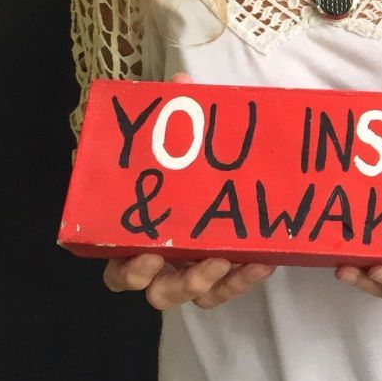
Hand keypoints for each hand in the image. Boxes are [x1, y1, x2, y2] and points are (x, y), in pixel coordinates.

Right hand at [96, 72, 274, 311]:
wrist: (228, 171)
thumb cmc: (184, 160)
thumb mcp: (180, 135)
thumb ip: (176, 111)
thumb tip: (182, 82)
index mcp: (136, 235)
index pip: (117, 266)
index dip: (128, 268)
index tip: (148, 253)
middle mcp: (162, 262)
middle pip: (157, 292)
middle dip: (175, 282)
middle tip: (198, 262)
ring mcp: (194, 271)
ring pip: (195, 298)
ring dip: (211, 283)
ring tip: (231, 261)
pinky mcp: (225, 275)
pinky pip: (229, 288)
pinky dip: (244, 280)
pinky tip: (264, 261)